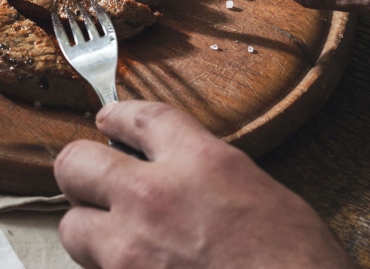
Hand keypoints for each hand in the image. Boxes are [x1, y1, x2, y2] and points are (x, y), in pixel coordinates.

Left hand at [55, 101, 351, 268]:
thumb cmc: (298, 266)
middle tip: (92, 182)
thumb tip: (180, 174)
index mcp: (201, 163)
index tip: (107, 118)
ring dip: (88, 230)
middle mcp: (155, 196)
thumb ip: (209, 176)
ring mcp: (131, 246)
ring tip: (112, 239)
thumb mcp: (263, 197)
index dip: (117, 116)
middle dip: (81, 171)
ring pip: (71, 224)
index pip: (140, 118)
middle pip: (78, 161)